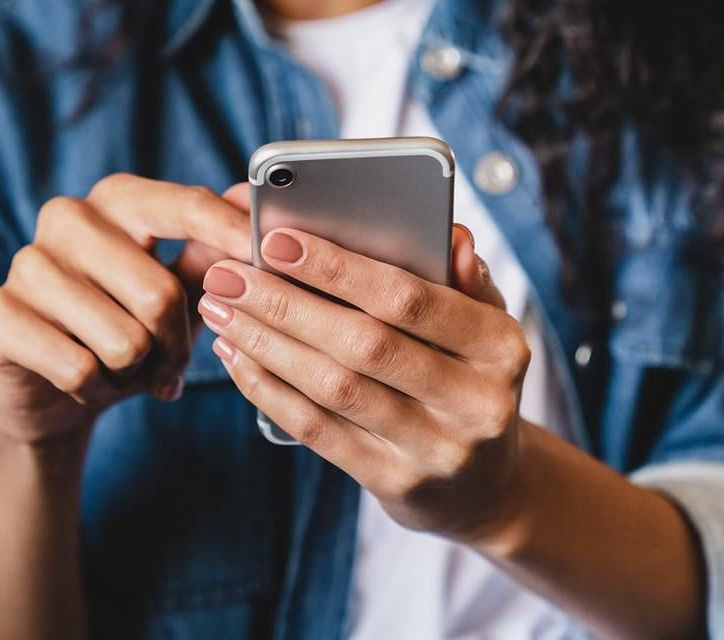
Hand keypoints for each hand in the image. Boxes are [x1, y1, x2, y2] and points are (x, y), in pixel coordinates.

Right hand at [0, 176, 250, 446]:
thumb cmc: (126, 327)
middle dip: (177, 345)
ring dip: (136, 372)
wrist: (49, 390)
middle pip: (159, 293)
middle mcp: (68, 217)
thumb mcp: (177, 291)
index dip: (229, 234)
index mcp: (118, 199)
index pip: (184, 206)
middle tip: (170, 364)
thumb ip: (212, 252)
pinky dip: (96, 389)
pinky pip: (79, 368)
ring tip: (124, 369)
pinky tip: (86, 382)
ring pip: (123, 340)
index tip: (264, 255)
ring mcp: (27, 263)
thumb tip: (251, 202)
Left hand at [197, 225, 531, 543]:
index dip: (339, 268)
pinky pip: (319, 431)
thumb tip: (450, 236)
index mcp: (502, 347)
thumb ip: (463, 279)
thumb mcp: (486, 327)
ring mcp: (437, 450)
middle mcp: (476, 402)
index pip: (412, 299)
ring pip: (335, 389)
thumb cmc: (471, 379)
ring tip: (221, 310)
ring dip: (266, 344)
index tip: (277, 240)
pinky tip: (237, 358)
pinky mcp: (397, 484)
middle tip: (228, 275)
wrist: (488, 486)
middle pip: (364, 344)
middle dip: (286, 304)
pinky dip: (270, 390)